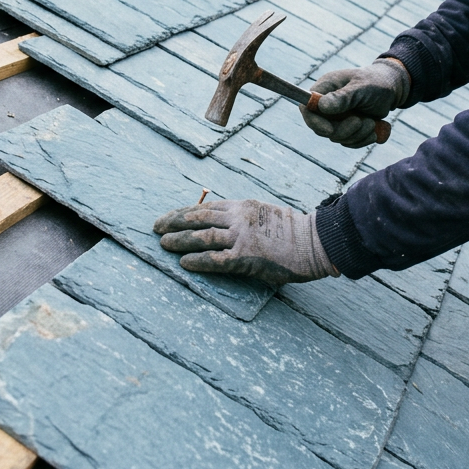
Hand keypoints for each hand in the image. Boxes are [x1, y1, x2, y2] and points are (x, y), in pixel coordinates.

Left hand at [153, 199, 337, 285]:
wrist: (312, 242)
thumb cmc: (290, 230)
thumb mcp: (262, 213)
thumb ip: (241, 216)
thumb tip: (218, 221)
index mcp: (241, 205)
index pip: (204, 206)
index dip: (182, 212)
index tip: (167, 217)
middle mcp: (238, 218)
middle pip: (197, 217)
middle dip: (173, 222)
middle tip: (156, 228)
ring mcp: (241, 237)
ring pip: (202, 236)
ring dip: (179, 240)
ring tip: (163, 244)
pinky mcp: (246, 257)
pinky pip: (215, 259)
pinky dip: (197, 261)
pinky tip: (184, 263)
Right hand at [300, 58, 409, 147]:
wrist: (391, 89)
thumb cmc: (375, 82)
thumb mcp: (361, 87)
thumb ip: (343, 97)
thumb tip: (321, 106)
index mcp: (324, 88)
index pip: (307, 108)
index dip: (314, 122)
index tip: (330, 129)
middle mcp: (326, 104)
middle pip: (321, 128)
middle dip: (343, 130)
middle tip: (361, 121)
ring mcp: (335, 118)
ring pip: (336, 138)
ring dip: (356, 135)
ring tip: (372, 122)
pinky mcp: (345, 127)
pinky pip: (348, 142)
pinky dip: (361, 140)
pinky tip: (374, 130)